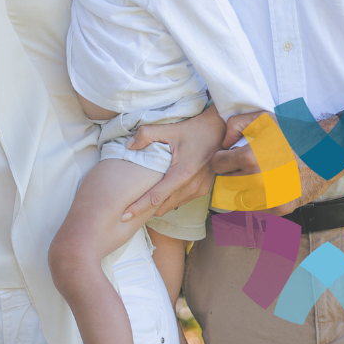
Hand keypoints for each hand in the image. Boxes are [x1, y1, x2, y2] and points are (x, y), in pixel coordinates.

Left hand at [121, 106, 226, 222]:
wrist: (219, 131)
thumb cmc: (194, 129)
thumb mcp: (169, 128)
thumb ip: (146, 135)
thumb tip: (129, 146)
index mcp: (182, 174)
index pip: (155, 197)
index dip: (138, 208)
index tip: (124, 215)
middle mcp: (191, 186)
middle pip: (162, 207)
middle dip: (146, 209)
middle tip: (130, 205)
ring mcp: (199, 190)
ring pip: (172, 205)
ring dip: (159, 204)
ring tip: (144, 198)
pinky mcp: (203, 190)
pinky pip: (181, 200)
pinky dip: (170, 199)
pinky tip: (162, 190)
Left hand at [212, 110, 343, 215]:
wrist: (327, 150)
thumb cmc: (293, 132)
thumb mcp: (263, 119)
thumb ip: (235, 124)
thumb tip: (223, 143)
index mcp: (249, 159)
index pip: (218, 165)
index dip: (223, 158)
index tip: (231, 156)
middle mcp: (257, 181)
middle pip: (226, 183)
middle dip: (233, 173)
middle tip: (246, 166)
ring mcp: (269, 198)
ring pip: (239, 198)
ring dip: (243, 188)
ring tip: (257, 176)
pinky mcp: (280, 209)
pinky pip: (257, 207)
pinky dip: (260, 198)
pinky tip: (271, 185)